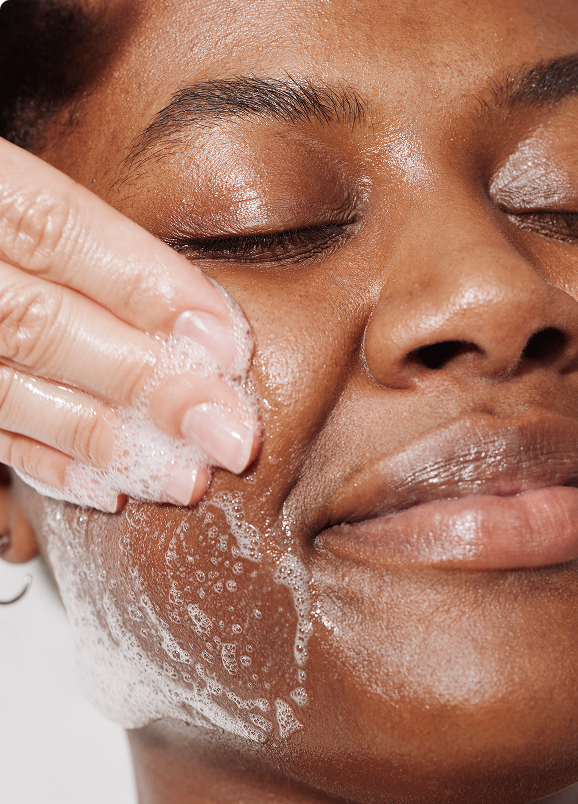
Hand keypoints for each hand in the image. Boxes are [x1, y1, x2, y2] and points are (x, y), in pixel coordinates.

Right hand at [0, 137, 259, 510]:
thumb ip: (48, 216)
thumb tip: (181, 298)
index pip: (53, 226)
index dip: (143, 284)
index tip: (223, 339)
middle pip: (36, 323)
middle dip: (142, 382)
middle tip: (230, 434)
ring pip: (1, 390)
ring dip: (98, 439)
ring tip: (180, 476)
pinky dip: (35, 465)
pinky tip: (97, 488)